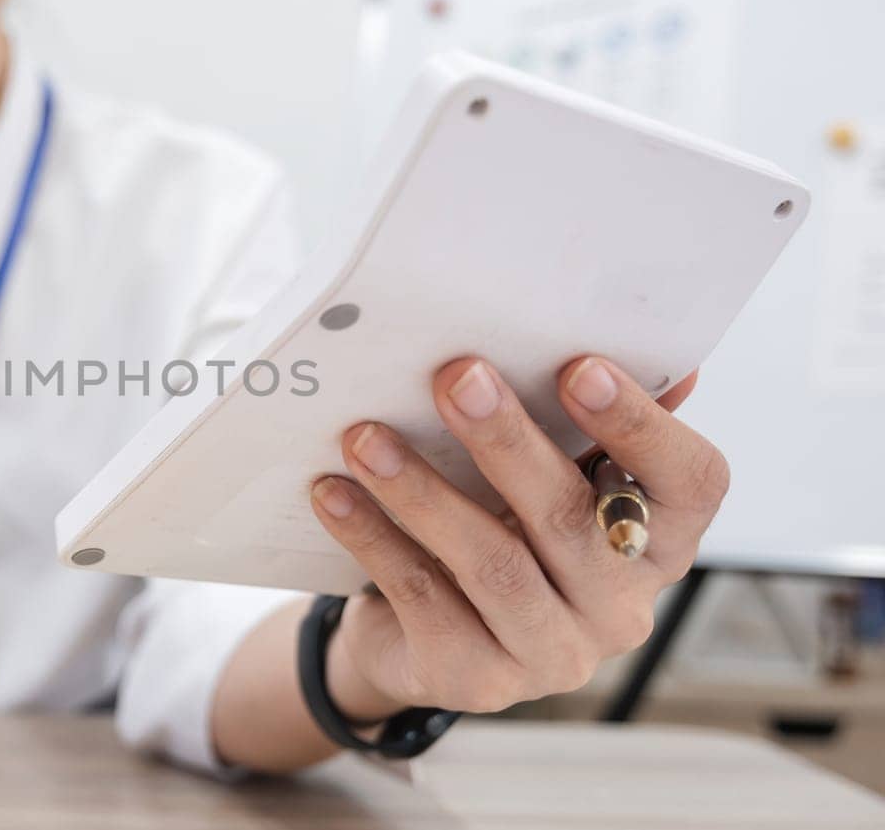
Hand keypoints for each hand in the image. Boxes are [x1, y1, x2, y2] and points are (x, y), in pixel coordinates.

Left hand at [309, 357, 725, 720]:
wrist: (418, 632)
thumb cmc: (500, 523)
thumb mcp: (549, 473)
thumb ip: (589, 418)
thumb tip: (642, 346)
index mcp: (660, 540)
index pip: (691, 482)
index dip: (642, 424)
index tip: (579, 366)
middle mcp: (621, 606)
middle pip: (568, 516)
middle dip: (506, 440)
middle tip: (455, 377)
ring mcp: (553, 654)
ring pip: (490, 563)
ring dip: (421, 490)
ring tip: (365, 437)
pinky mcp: (477, 680)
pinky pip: (422, 599)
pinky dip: (373, 538)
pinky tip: (334, 492)